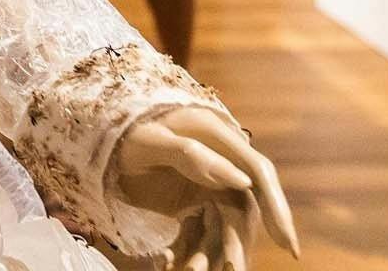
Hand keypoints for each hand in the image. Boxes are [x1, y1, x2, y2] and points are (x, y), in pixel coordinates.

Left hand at [116, 108, 297, 269]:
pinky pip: (201, 230)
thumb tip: (243, 180)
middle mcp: (220, 161)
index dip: (277, 207)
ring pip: (222, 225)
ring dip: (214, 252)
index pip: (259, 174)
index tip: (286, 242)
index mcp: (217, 137)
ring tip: (195, 270)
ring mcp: (208, 182)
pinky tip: (170, 260)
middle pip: (244, 207)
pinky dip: (192, 248)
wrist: (101, 137)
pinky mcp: (193, 199)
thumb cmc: (124, 132)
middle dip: (240, 243)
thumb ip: (191, 154)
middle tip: (233, 269)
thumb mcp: (149, 141)